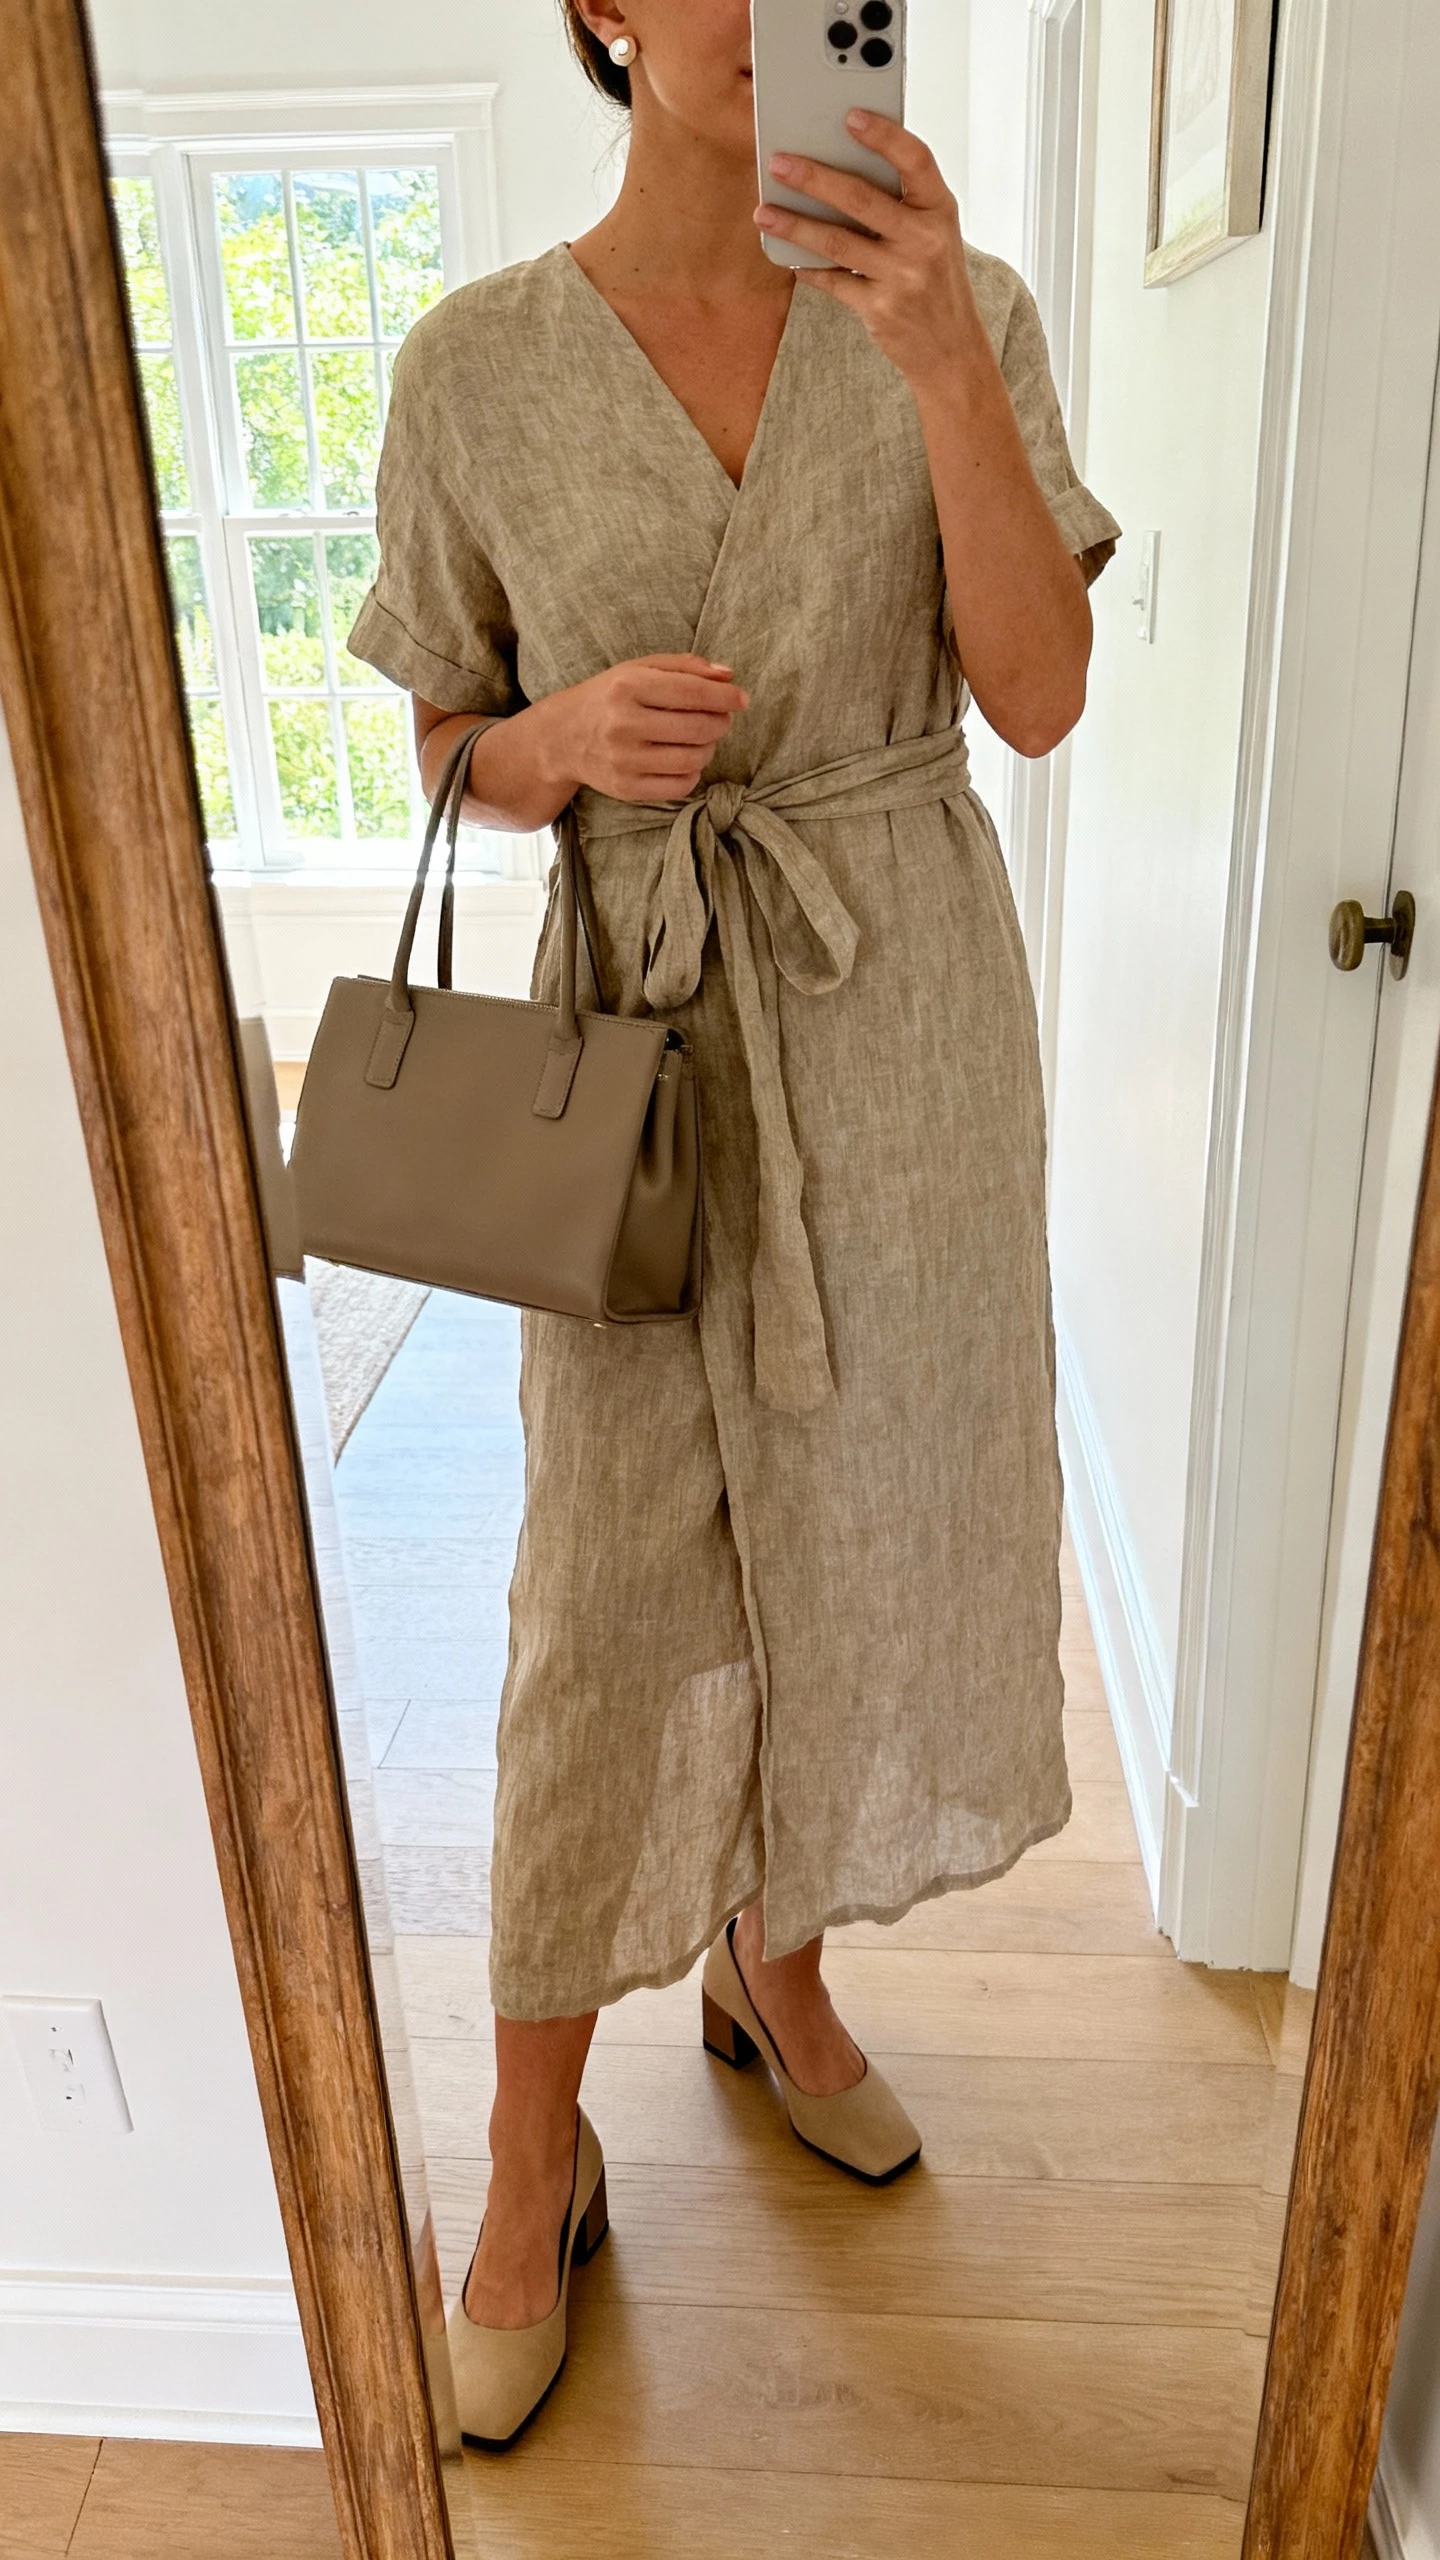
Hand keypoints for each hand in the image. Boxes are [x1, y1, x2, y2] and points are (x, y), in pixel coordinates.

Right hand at [546, 652, 747, 803]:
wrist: (563, 737)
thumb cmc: (609, 697)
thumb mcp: (638, 669)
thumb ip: (683, 666)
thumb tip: (728, 675)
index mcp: (627, 687)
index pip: (691, 692)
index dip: (724, 697)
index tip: (742, 699)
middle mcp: (624, 724)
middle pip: (698, 728)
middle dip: (720, 722)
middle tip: (721, 719)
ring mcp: (624, 760)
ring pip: (693, 759)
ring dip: (709, 748)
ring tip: (702, 738)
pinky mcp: (627, 788)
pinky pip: (680, 785)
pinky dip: (693, 772)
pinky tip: (686, 759)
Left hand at [755, 115, 981, 394]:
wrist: (951, 348)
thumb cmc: (936, 279)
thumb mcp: (935, 234)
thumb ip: (902, 202)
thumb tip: (841, 165)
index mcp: (941, 210)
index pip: (916, 160)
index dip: (884, 135)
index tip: (850, 115)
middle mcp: (925, 241)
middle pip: (862, 199)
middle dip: (814, 178)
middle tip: (779, 162)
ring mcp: (902, 277)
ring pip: (837, 242)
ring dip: (795, 224)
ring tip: (764, 211)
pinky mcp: (880, 310)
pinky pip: (833, 281)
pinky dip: (807, 267)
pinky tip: (786, 254)